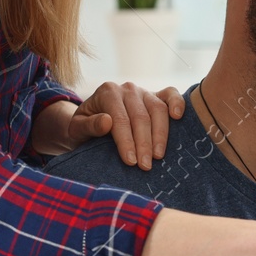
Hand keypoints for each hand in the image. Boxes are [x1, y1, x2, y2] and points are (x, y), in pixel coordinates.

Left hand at [68, 83, 184, 169]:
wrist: (91, 120)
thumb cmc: (84, 127)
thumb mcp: (77, 128)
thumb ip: (89, 125)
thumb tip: (107, 122)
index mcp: (107, 92)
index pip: (120, 119)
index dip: (126, 141)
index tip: (130, 161)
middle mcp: (127, 89)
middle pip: (140, 116)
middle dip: (143, 143)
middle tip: (145, 166)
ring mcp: (144, 91)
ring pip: (158, 109)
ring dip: (160, 134)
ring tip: (158, 156)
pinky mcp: (157, 95)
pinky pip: (170, 95)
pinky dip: (177, 103)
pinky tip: (178, 117)